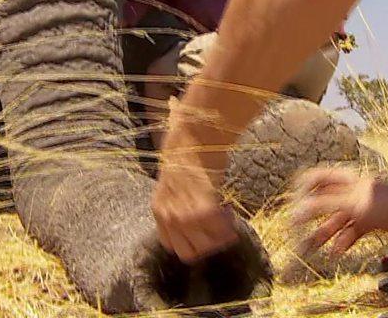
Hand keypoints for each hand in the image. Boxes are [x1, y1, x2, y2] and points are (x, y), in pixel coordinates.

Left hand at [152, 128, 237, 263]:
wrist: (194, 136)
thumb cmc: (186, 154)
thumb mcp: (172, 185)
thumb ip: (177, 204)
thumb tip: (193, 221)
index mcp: (158, 210)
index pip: (171, 246)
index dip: (190, 242)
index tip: (203, 232)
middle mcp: (168, 217)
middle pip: (189, 252)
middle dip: (207, 244)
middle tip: (219, 227)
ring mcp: (184, 215)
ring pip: (206, 246)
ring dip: (220, 236)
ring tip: (226, 217)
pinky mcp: (203, 209)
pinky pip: (219, 231)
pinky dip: (228, 225)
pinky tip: (229, 210)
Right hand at [290, 167, 387, 258]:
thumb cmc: (387, 200)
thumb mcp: (351, 202)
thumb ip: (323, 205)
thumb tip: (297, 211)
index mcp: (342, 181)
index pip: (314, 179)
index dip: (301, 190)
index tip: (292, 207)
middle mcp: (348, 192)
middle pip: (322, 204)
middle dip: (308, 220)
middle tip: (294, 236)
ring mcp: (359, 206)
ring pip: (335, 221)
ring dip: (323, 235)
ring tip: (309, 250)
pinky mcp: (370, 220)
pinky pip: (351, 232)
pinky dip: (343, 241)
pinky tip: (336, 253)